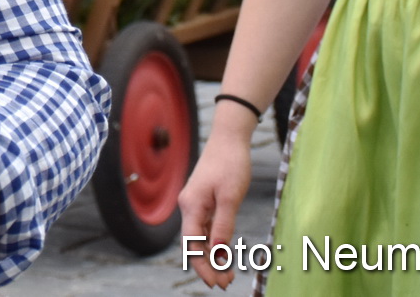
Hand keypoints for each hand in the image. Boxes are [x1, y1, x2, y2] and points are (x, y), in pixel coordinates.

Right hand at [178, 127, 253, 288]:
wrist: (229, 138)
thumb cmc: (230, 163)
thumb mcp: (231, 196)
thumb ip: (223, 225)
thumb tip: (218, 253)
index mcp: (191, 205)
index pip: (192, 244)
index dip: (203, 266)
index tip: (216, 283)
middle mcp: (188, 206)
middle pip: (194, 243)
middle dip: (208, 265)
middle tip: (226, 283)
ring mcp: (195, 203)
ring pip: (200, 237)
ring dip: (212, 256)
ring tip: (228, 273)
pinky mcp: (204, 200)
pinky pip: (206, 227)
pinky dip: (214, 242)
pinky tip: (223, 253)